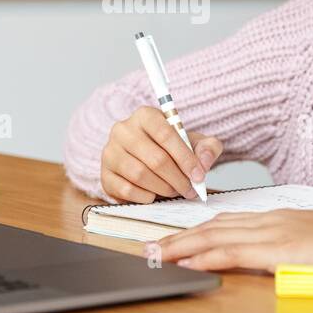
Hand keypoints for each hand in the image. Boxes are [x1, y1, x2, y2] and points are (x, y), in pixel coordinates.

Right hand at [101, 106, 222, 202]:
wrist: (146, 160)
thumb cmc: (172, 150)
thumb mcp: (195, 143)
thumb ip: (208, 147)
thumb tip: (203, 161)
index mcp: (145, 116)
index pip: (166, 134)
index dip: (185, 158)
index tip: (199, 175)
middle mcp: (123, 130)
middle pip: (155, 158)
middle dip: (177, 179)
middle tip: (190, 189)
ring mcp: (110, 152)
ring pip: (140, 175)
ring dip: (163, 188)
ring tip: (174, 191)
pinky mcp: (104, 175)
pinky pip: (127, 190)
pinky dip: (146, 197)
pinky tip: (155, 194)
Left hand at [150, 209, 312, 272]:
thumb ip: (288, 253)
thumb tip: (268, 267)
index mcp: (277, 220)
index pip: (226, 222)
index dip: (197, 230)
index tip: (174, 239)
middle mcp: (269, 220)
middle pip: (213, 226)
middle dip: (179, 237)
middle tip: (151, 248)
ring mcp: (273, 232)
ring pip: (215, 235)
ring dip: (182, 245)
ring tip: (157, 255)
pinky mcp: (279, 250)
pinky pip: (233, 252)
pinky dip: (206, 255)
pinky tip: (188, 262)